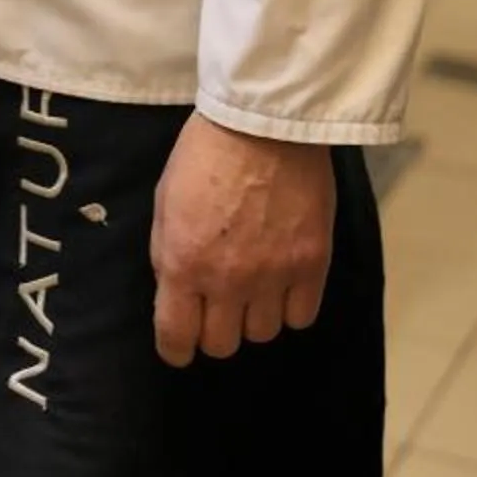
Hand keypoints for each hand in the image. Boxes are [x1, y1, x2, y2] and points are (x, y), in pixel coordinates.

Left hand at [150, 113, 334, 365]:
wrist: (262, 126)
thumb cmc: (203, 156)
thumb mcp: (165, 204)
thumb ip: (168, 255)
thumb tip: (174, 292)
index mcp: (183, 263)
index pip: (176, 336)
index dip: (175, 349)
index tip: (178, 348)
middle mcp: (228, 280)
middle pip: (222, 344)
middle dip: (213, 331)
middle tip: (216, 309)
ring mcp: (274, 276)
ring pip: (263, 333)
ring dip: (253, 317)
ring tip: (252, 289)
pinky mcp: (312, 265)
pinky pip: (302, 317)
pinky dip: (291, 308)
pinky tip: (283, 285)